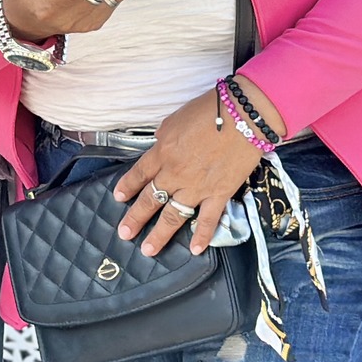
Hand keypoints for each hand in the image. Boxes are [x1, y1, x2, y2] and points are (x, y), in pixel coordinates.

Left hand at [114, 91, 266, 256]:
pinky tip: (195, 250)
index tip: (119, 198)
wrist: (243, 116)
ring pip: (173, 215)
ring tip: (148, 250)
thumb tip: (161, 152)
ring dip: (160, 234)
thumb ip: (164, 141)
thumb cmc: (208, 111)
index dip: (127, 186)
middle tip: (124, 233)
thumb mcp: (174, 121)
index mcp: (162, 152)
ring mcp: (197, 187)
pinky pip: (208, 219)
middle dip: (135, 218)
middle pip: (151, 199)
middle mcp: (175, 173)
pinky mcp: (220, 194)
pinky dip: (202, 236)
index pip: (139, 174)